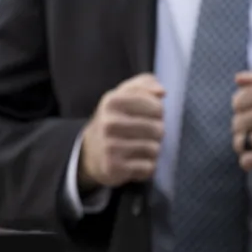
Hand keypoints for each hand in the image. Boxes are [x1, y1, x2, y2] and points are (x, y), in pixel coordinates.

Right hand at [78, 73, 165, 191]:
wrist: (89, 153)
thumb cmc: (114, 121)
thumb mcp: (122, 96)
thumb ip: (144, 84)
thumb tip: (161, 92)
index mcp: (112, 101)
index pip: (157, 107)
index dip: (157, 113)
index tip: (145, 116)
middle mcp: (109, 123)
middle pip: (158, 129)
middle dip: (155, 133)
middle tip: (141, 134)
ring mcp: (110, 146)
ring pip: (154, 149)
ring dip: (151, 151)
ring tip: (136, 148)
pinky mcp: (114, 167)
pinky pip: (148, 167)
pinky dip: (145, 167)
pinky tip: (133, 162)